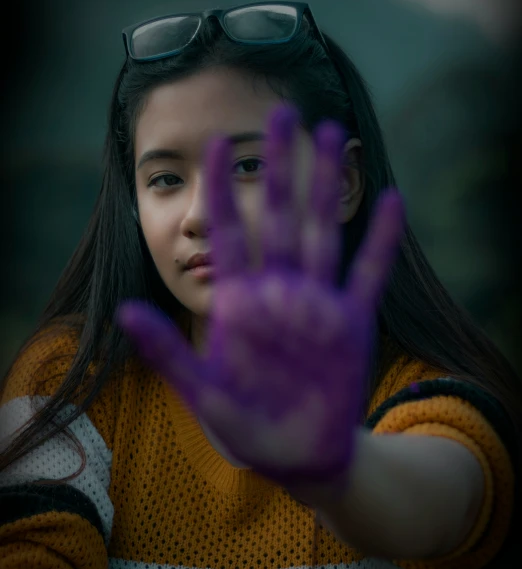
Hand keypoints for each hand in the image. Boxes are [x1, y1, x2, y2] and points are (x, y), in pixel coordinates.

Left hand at [117, 105, 404, 485]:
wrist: (298, 454)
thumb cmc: (247, 426)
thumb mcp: (202, 393)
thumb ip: (167, 353)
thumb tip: (124, 314)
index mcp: (240, 302)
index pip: (228, 233)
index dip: (221, 188)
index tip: (216, 142)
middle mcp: (280, 292)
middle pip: (278, 216)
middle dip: (279, 166)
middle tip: (285, 113)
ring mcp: (318, 303)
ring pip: (322, 231)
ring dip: (326, 186)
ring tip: (333, 135)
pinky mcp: (351, 323)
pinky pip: (368, 273)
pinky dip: (380, 240)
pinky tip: (391, 200)